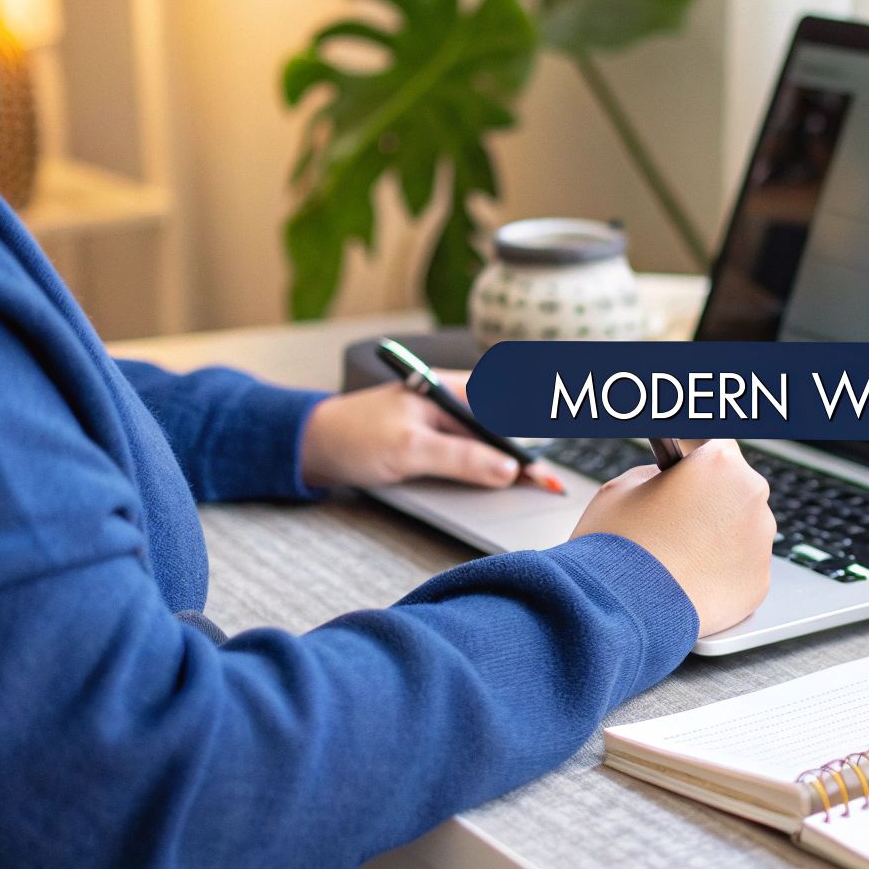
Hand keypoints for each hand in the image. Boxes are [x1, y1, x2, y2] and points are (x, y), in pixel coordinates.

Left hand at [301, 371, 544, 488]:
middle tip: (556, 475)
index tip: (553, 459)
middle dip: (537, 442)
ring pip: (494, 439)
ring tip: (542, 480)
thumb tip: (508, 471)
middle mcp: (452, 400)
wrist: (312, 447)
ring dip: (516, 459)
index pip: (509, 401)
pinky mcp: (435, 441)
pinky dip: (495, 465)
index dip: (539, 425)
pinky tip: (507, 480)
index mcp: (449, 388)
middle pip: (508, 421)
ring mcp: (444, 421)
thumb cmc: (353, 437)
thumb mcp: (410, 449)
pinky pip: (475, 451)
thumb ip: (461, 458)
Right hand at [571, 439, 773, 635]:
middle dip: (712, 501)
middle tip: (679, 520)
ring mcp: (760, 544)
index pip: (718, 447)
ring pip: (744, 531)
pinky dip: (724, 573)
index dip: (698, 462)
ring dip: (721, 537)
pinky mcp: (759, 584)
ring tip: (683, 556)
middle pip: (737, 490)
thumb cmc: (615, 545)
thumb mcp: (623, 487)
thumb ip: (658, 476)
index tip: (690, 472)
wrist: (616, 610)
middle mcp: (751, 498)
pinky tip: (693, 579)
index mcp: (720, 464)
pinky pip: (744, 569)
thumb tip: (671, 483)